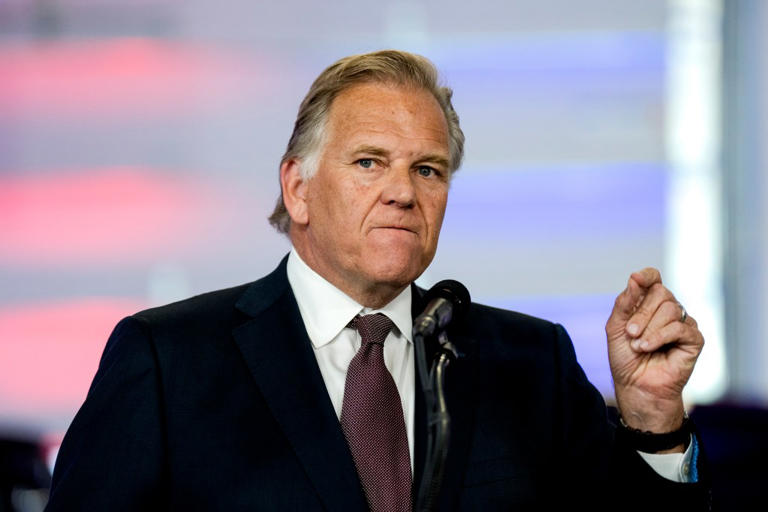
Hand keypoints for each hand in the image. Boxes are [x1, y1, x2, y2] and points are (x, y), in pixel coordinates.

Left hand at [606, 268, 703, 433]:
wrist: (635, 387)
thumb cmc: (625, 358)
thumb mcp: (616, 328)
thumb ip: (624, 303)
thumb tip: (635, 278)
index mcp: (648, 304)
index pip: (653, 278)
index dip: (647, 276)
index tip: (637, 279)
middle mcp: (668, 310)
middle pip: (661, 292)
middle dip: (642, 312)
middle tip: (630, 332)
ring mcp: (683, 323)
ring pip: (671, 309)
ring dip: (649, 328)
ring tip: (638, 345)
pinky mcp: (694, 339)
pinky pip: (680, 328)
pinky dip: (660, 337)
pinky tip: (647, 348)